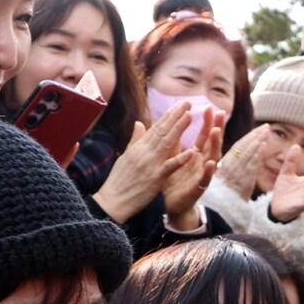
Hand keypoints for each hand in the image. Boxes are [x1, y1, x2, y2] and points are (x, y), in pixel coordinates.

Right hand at [92, 104, 194, 222]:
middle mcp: (144, 152)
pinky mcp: (155, 178)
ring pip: (167, 143)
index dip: (169, 115)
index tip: (179, 105)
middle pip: (162, 131)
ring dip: (179, 129)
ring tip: (189, 116)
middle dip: (175, 116)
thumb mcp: (126, 156)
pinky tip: (191, 152)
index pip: (156, 128)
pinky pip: (169, 167)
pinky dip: (180, 159)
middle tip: (187, 102)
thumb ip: (135, 140)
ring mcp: (150, 164)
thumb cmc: (119, 180)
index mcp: (139, 147)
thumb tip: (139, 123)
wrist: (112, 201)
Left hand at [163, 107, 225, 229]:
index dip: (208, 122)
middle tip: (219, 112)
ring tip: (216, 131)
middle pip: (212, 143)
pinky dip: (208, 171)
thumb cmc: (173, 181)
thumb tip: (172, 123)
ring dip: (215, 144)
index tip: (210, 107)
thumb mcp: (172, 158)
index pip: (204, 136)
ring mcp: (202, 175)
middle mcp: (202, 163)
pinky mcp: (198, 188)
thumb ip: (174, 143)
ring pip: (212, 158)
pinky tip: (210, 163)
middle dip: (216, 127)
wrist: (172, 206)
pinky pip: (205, 179)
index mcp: (196, 156)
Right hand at [215, 124, 274, 199]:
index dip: (249, 137)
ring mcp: (236, 172)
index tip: (258, 129)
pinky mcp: (242, 181)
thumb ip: (228, 168)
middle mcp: (230, 166)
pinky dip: (256, 153)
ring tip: (267, 131)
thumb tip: (238, 161)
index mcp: (224, 164)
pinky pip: (250, 164)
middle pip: (244, 146)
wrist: (218, 212)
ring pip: (248, 153)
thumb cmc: (219, 198)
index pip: (238, 147)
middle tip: (266, 126)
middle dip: (255, 135)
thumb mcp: (220, 181)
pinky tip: (263, 145)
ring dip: (257, 140)